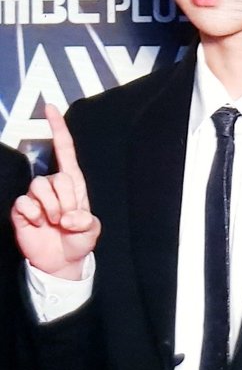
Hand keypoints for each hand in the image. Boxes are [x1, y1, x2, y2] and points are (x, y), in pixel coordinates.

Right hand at [11, 104, 99, 279]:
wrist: (61, 262)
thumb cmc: (78, 240)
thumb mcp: (91, 231)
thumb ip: (86, 222)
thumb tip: (68, 216)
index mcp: (74, 183)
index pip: (65, 150)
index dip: (58, 128)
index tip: (50, 107)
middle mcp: (54, 186)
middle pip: (57, 177)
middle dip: (66, 200)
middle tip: (67, 219)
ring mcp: (36, 197)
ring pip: (39, 187)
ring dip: (50, 208)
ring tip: (53, 222)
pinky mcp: (22, 210)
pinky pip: (24, 203)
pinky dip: (34, 216)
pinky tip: (38, 224)